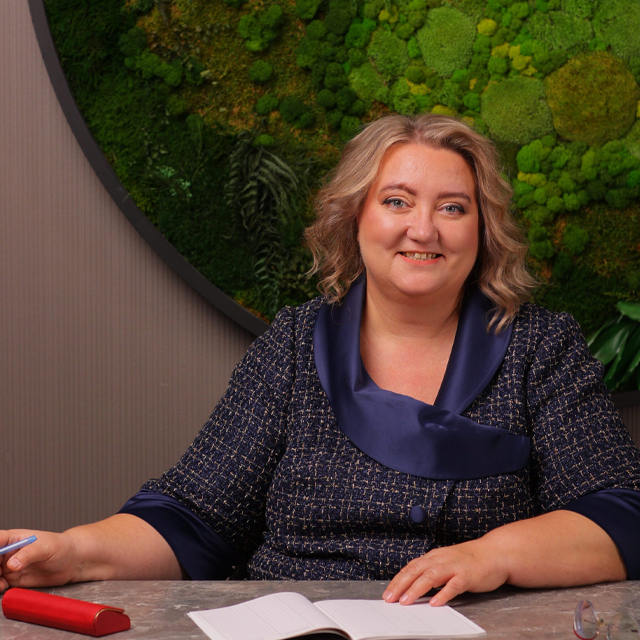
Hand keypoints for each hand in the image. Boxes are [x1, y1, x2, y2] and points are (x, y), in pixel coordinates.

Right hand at [0, 529, 78, 592]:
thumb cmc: (61, 547)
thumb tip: (11, 564)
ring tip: (1, 583)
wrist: (71, 562)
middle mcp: (8, 552)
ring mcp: (9, 567)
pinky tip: (2, 588)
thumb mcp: (46, 547)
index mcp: (13, 538)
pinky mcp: (13, 580)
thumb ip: (29, 554)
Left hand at [382, 537, 509, 606]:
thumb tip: (414, 585)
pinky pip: (454, 585)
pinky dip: (444, 593)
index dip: (398, 580)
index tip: (387, 593)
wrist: (495, 553)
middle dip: (401, 585)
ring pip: (431, 576)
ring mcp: (454, 566)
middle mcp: (441, 559)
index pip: (411, 567)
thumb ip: (432, 571)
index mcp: (434, 557)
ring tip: (406, 601)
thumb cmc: (470, 560)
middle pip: (416, 570)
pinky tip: (436, 603)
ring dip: (416, 589)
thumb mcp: (446, 562)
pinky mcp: (467, 575)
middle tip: (390, 599)